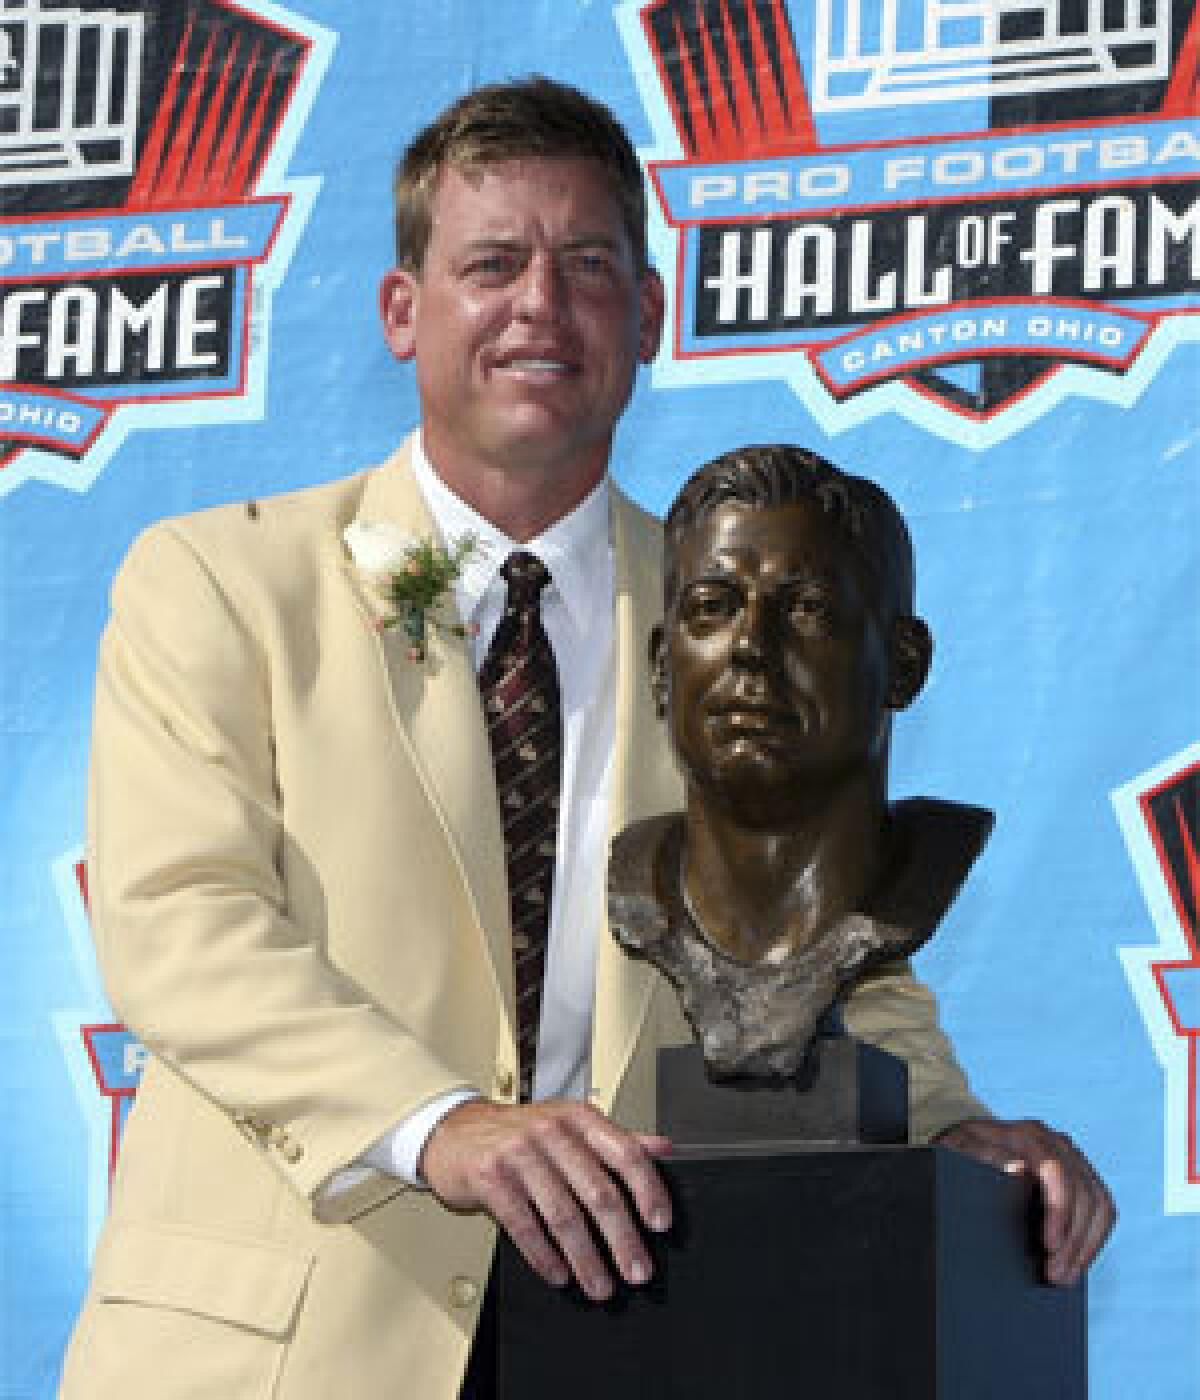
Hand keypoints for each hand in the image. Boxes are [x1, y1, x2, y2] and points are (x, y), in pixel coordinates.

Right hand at [419, 1098, 671, 1301]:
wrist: (456, 1132)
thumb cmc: (519, 1133)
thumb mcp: (571, 1126)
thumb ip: (618, 1139)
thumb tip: (664, 1149)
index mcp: (579, 1118)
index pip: (624, 1153)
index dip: (648, 1190)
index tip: (660, 1224)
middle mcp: (552, 1131)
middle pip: (598, 1192)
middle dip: (621, 1239)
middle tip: (636, 1270)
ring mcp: (520, 1153)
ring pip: (563, 1215)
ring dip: (586, 1259)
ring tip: (599, 1284)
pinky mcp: (492, 1177)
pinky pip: (524, 1226)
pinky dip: (544, 1257)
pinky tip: (558, 1274)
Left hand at [935, 1117, 1114, 1285]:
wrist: (961, 1149)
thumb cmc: (956, 1155)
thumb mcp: (957, 1154)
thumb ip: (985, 1158)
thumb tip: (1019, 1168)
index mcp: (1025, 1135)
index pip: (1056, 1172)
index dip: (1059, 1212)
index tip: (1048, 1247)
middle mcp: (1053, 1141)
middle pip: (1082, 1192)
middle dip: (1073, 1240)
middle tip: (1055, 1275)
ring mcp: (1069, 1156)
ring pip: (1098, 1202)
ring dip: (1086, 1244)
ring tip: (1065, 1275)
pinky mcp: (1078, 1174)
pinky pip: (1100, 1207)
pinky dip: (1092, 1237)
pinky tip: (1077, 1260)